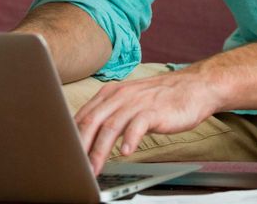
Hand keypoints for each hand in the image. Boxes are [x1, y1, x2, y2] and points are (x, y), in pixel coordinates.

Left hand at [74, 69, 219, 174]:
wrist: (192, 87)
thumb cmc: (160, 99)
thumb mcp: (128, 104)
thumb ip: (109, 117)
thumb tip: (87, 140)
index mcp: (109, 94)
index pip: (83, 116)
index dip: (71, 137)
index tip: (64, 156)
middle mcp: (119, 96)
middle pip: (92, 121)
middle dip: (80, 147)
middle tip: (74, 168)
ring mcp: (136, 102)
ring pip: (111, 126)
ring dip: (100, 150)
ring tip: (94, 169)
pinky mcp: (154, 110)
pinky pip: (138, 125)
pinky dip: (130, 139)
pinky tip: (125, 152)